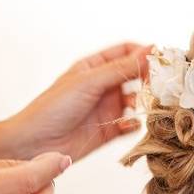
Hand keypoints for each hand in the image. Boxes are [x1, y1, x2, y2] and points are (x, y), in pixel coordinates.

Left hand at [8, 43, 151, 161]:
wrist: (33, 144)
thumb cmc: (52, 108)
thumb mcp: (89, 82)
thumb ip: (121, 68)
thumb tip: (150, 50)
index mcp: (93, 67)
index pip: (126, 52)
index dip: (144, 53)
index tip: (160, 59)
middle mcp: (101, 86)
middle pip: (135, 76)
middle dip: (149, 79)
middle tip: (158, 85)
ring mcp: (105, 109)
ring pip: (136, 101)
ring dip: (144, 103)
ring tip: (145, 106)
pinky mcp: (107, 131)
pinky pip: (129, 125)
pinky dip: (135, 125)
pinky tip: (131, 124)